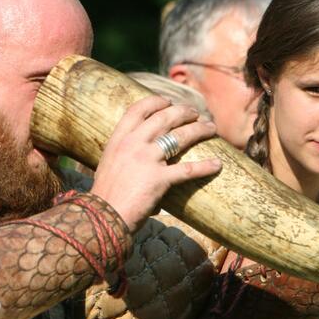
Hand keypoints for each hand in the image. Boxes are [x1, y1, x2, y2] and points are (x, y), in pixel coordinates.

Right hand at [91, 96, 221, 231]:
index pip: (138, 110)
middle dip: (183, 112)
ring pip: (180, 137)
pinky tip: (217, 164)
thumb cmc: (104, 195)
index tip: (167, 101)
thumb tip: (136, 155)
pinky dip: (205, 166)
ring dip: (199, 130)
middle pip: (164, 118)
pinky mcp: (159, 179)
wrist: (101, 217)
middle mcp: (133, 144)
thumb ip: (122, 155)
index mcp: (119, 139)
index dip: (155, 102)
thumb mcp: (108, 165)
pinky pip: (187, 169)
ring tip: (210, 128)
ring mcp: (147, 160)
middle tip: (195, 113)